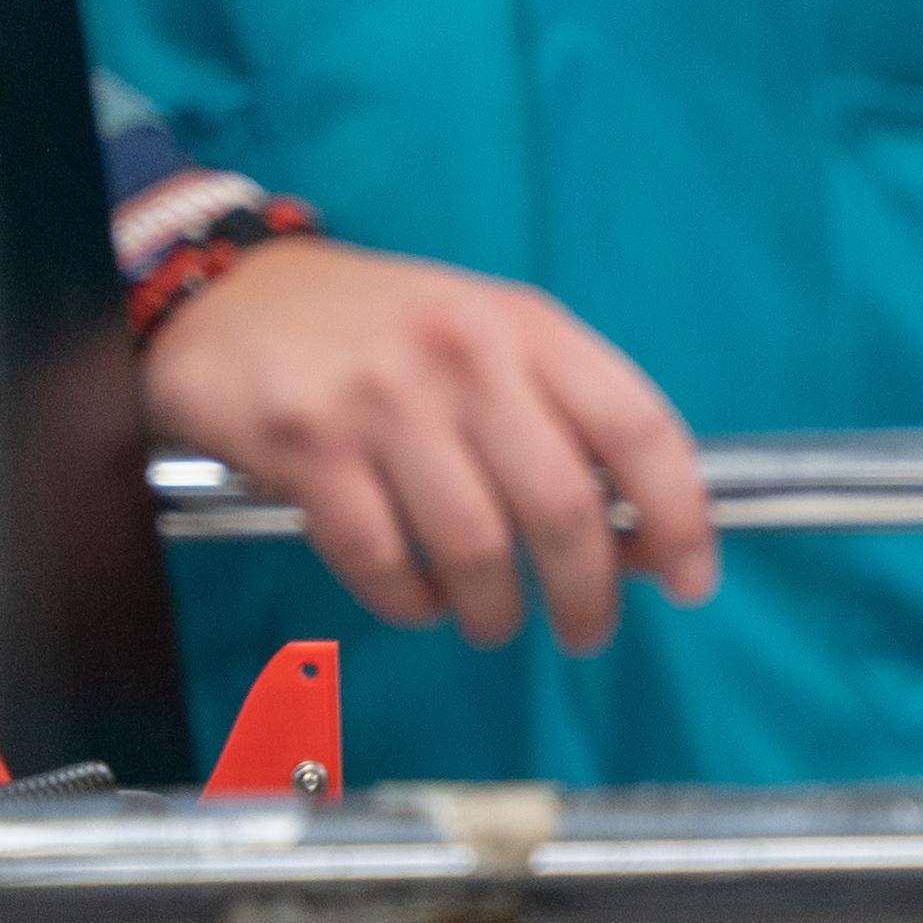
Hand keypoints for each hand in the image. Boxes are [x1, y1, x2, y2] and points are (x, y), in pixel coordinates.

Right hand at [138, 236, 716, 655]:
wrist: (230, 291)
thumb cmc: (386, 334)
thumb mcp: (491, 342)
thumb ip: (569, 424)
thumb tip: (648, 541)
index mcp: (527, 328)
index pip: (637, 427)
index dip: (680, 516)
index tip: (691, 580)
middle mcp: (464, 357)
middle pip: (564, 509)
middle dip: (589, 595)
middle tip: (586, 630)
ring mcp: (382, 400)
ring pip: (477, 549)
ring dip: (497, 611)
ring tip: (493, 620)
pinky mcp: (306, 445)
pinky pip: (382, 561)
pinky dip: (411, 603)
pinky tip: (419, 599)